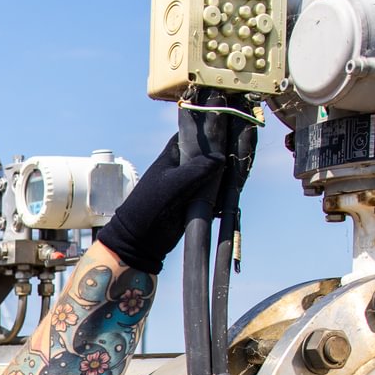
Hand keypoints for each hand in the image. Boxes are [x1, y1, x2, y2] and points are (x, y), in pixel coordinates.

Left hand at [91, 135, 227, 274]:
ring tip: (229, 187)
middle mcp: (184, 166)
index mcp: (174, 153)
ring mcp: (192, 184)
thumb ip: (196, 169)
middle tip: (232, 169)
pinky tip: (224, 201)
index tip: (228, 138)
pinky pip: (216, 195)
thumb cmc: (150, 206)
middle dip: (222, 161)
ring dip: (224, 181)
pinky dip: (222, 197)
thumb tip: (221, 157)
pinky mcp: (197, 201)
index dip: (211, 135)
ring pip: (216, 176)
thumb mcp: (173, 184)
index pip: (196, 135)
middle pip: (210, 156)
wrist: (141, 239)